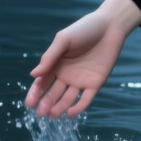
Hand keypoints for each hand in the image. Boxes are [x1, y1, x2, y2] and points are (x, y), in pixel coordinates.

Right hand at [25, 0, 140, 117]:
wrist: (110, 25)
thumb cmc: (84, 29)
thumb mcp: (64, 40)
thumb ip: (50, 56)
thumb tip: (33, 74)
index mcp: (56, 65)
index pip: (42, 83)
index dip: (35, 93)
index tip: (29, 104)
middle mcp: (66, 75)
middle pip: (53, 93)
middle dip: (46, 103)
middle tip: (41, 112)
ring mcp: (81, 80)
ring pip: (68, 98)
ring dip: (60, 107)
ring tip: (53, 114)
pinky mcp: (95, 83)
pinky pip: (86, 98)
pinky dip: (78, 107)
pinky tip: (70, 113)